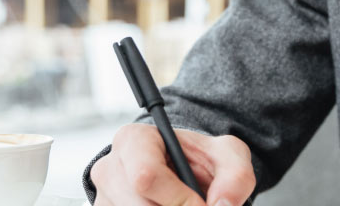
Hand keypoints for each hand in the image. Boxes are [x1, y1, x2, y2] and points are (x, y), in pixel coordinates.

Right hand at [89, 123, 255, 205]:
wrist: (184, 172)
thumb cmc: (198, 159)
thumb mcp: (227, 156)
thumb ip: (236, 175)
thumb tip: (223, 205)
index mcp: (134, 140)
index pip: (145, 176)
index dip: (178, 199)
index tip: (201, 205)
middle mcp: (110, 168)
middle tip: (197, 205)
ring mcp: (104, 197)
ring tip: (182, 203)